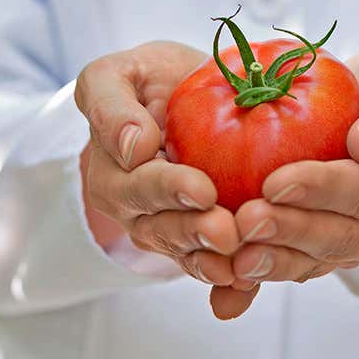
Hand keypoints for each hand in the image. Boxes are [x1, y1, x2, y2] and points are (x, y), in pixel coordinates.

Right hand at [75, 41, 241, 286]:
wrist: (189, 97)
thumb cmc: (151, 79)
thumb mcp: (119, 74)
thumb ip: (110, 104)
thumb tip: (134, 148)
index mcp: (110, 167)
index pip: (137, 181)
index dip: (169, 188)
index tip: (203, 191)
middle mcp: (131, 206)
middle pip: (160, 225)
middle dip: (194, 231)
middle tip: (228, 232)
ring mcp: (161, 228)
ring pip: (183, 251)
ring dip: (211, 259)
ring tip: (240, 263)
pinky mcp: (194, 243)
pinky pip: (207, 265)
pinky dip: (228, 280)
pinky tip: (248, 283)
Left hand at [211, 49, 358, 319]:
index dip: (324, 190)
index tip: (276, 182)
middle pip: (341, 237)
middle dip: (291, 231)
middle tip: (246, 221)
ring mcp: (356, 249)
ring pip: (314, 262)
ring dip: (273, 261)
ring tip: (233, 256)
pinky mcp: (321, 256)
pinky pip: (291, 268)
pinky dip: (258, 281)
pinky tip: (226, 289)